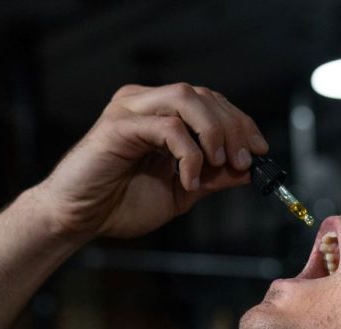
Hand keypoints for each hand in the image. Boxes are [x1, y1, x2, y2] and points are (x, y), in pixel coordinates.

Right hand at [34, 83, 268, 238]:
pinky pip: (167, 127)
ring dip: (213, 130)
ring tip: (220, 163)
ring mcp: (130, 110)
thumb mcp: (182, 191)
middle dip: (232, 127)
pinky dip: (188, 154)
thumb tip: (248, 169)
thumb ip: (213, 177)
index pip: (211, 102)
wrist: (80, 220)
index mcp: (160, 114)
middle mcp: (145, 103)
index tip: (261, 150)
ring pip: (186, 98)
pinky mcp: (117, 126)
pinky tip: (189, 180)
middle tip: (244, 161)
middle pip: (204, 96)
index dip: (240, 122)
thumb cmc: (122, 204)